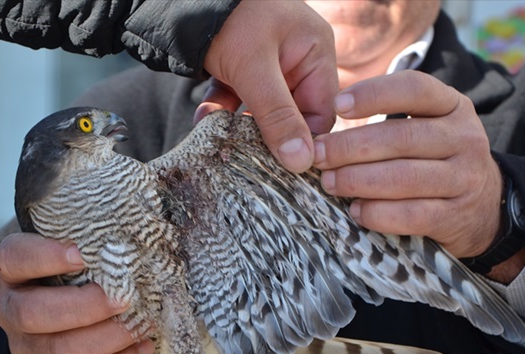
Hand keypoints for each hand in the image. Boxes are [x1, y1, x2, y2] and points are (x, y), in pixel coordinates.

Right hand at [0, 233, 153, 353]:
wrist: (61, 306)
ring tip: (142, 325)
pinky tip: (143, 349)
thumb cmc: (77, 269)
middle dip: (86, 308)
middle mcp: (10, 309)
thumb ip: (95, 242)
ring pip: (60, 352)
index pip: (16, 259)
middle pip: (34, 314)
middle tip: (125, 298)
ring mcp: (24, 347)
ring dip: (108, 339)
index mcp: (12, 269)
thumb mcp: (77, 248)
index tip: (82, 253)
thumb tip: (138, 239)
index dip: (46, 257)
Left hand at [197, 0, 337, 172]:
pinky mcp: (241, 65)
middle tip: (248, 158)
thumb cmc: (230, 16)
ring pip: (261, 110)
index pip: (321, 112)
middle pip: (291, 115)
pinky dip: (221, 108)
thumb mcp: (254, 68)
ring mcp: (269, 63)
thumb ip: (277, 116)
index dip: (305, 142)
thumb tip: (301, 163)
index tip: (284, 166)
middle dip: (266, 136)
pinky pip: (237, 97)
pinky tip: (203, 119)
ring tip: (221, 140)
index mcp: (315, 53)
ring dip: (239, 126)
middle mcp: (297, 59)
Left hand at [313, 70, 502, 258]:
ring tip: (329, 182)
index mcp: (453, 106)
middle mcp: (464, 138)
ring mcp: (464, 178)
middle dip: (351, 146)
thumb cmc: (436, 161)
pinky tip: (355, 211)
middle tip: (318, 154)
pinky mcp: (456, 216)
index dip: (373, 94)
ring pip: (404, 177)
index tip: (337, 105)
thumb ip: (388, 122)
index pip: (414, 89)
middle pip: (401, 137)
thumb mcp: (427, 128)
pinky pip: (412, 215)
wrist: (485, 209)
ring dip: (358, 180)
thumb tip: (323, 130)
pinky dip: (378, 214)